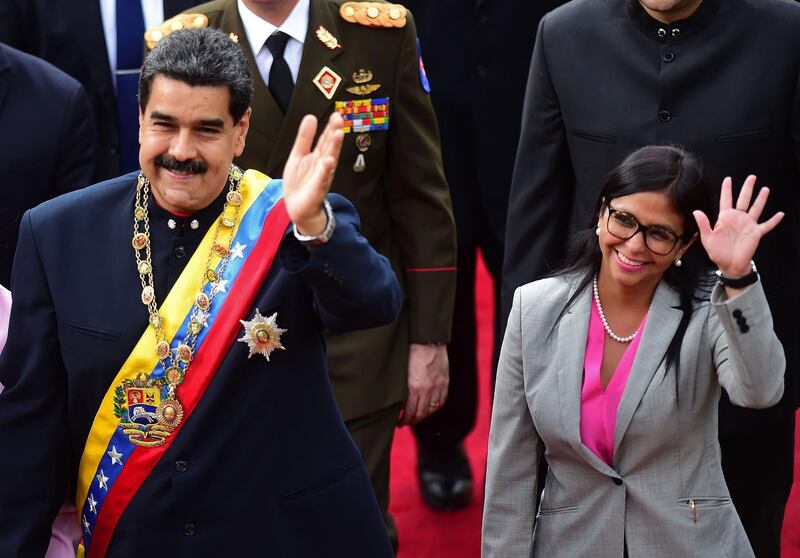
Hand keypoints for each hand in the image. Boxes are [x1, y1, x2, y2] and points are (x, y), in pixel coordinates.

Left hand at [282, 113, 343, 234]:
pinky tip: (329, 161)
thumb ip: (304, 138)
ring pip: (329, 159)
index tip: (336, 115)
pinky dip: (325, 170)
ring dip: (334, 147)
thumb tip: (311, 117)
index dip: (330, 127)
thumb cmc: (299, 183)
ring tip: (337, 134)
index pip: (325, 139)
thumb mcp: (298, 155)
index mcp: (318, 156)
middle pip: (329, 146)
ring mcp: (321, 176)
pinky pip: (322, 178)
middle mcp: (323, 165)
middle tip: (339, 119)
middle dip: (334, 133)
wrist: (297, 207)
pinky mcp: (317, 189)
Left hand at [398, 343, 448, 425]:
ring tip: (418, 417)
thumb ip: (402, 388)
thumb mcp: (402, 372)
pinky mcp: (445, 381)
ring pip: (432, 409)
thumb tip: (399, 401)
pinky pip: (442, 400)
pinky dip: (436, 407)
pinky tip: (431, 408)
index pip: (409, 412)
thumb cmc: (411, 351)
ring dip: (424, 416)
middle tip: (406, 422)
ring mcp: (437, 386)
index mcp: (414, 387)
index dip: (404, 420)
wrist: (427, 340)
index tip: (400, 422)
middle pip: (421, 413)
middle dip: (413, 420)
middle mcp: (427, 389)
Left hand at [693, 175, 783, 277]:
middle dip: (747, 188)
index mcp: (725, 218)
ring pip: (756, 208)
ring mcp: (748, 225)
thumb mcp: (707, 238)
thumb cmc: (717, 252)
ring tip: (765, 189)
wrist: (729, 265)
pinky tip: (780, 214)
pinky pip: (767, 225)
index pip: (726, 200)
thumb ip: (703, 224)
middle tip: (752, 177)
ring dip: (761, 199)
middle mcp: (738, 218)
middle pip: (744, 200)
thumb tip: (696, 211)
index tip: (728, 179)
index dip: (727, 189)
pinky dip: (774, 220)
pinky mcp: (756, 233)